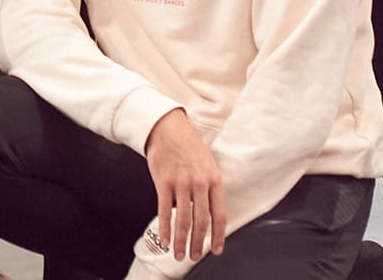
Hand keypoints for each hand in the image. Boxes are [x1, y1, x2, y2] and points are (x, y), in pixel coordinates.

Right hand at [144, 108, 224, 262]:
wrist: (167, 127)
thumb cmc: (188, 145)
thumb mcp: (207, 164)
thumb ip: (209, 187)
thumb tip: (209, 212)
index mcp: (214, 179)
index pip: (219, 215)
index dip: (218, 236)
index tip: (216, 250)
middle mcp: (199, 183)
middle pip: (200, 221)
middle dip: (198, 243)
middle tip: (194, 256)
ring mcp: (180, 182)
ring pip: (183, 220)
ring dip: (181, 241)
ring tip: (179, 254)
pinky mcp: (163, 181)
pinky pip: (164, 211)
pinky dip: (164, 228)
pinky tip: (165, 240)